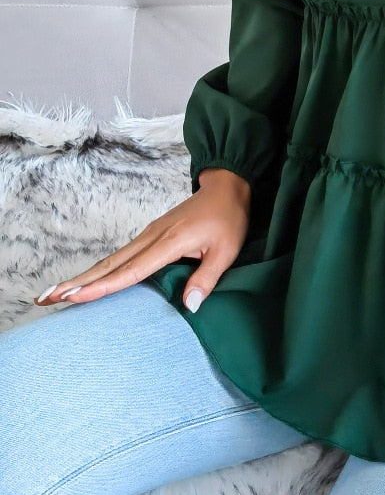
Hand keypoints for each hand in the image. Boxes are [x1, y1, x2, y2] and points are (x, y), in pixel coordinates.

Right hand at [33, 170, 251, 314]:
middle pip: (111, 264)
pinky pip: (123, 255)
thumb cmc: (229, 218)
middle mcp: (152, 237)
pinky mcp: (151, 234)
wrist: (227, 187)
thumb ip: (207, 279)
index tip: (74, 297)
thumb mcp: (227, 250)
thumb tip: (189, 307)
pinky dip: (102, 269)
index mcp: (170, 242)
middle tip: (46, 298)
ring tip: (56, 293)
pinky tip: (89, 281)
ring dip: (85, 276)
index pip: (131, 270)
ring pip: (113, 259)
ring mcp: (149, 234)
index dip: (103, 286)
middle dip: (78, 282)